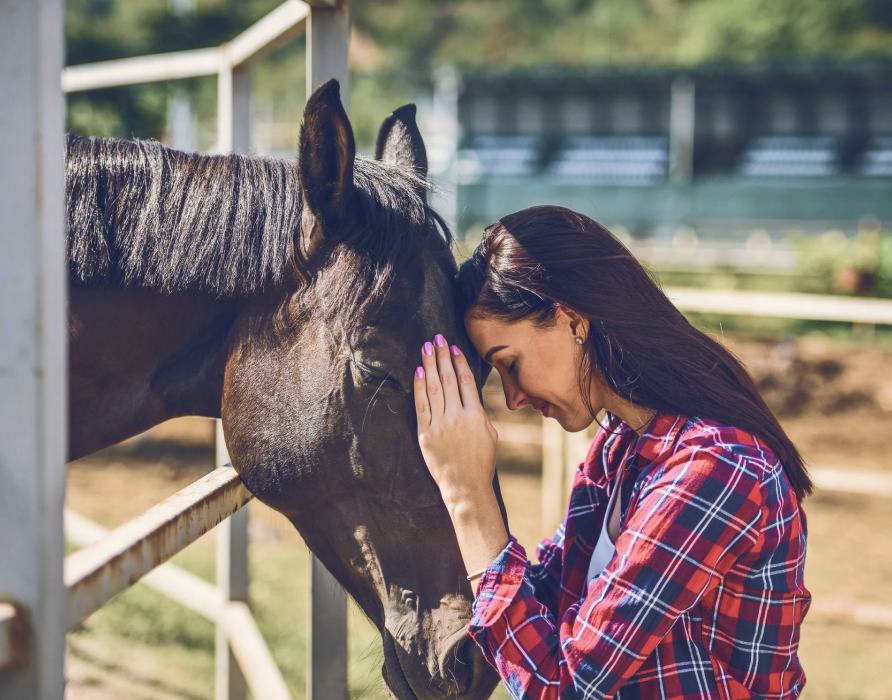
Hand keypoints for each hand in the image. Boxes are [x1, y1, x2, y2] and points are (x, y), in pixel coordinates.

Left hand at [414, 335, 497, 512]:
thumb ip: (479, 413)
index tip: (453, 347)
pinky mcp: (425, 434)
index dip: (459, 362)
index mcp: (476, 415)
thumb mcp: (490, 434)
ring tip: (426, 347)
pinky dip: (419, 387)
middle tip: (437, 338)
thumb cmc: (481, 462)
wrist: (466, 487)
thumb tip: (468, 395)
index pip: (466, 381)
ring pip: (432, 388)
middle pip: (447, 379)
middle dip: (442, 356)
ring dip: (429, 365)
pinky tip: (418, 372)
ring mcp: (440, 425)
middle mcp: (457, 417)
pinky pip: (421, 406)